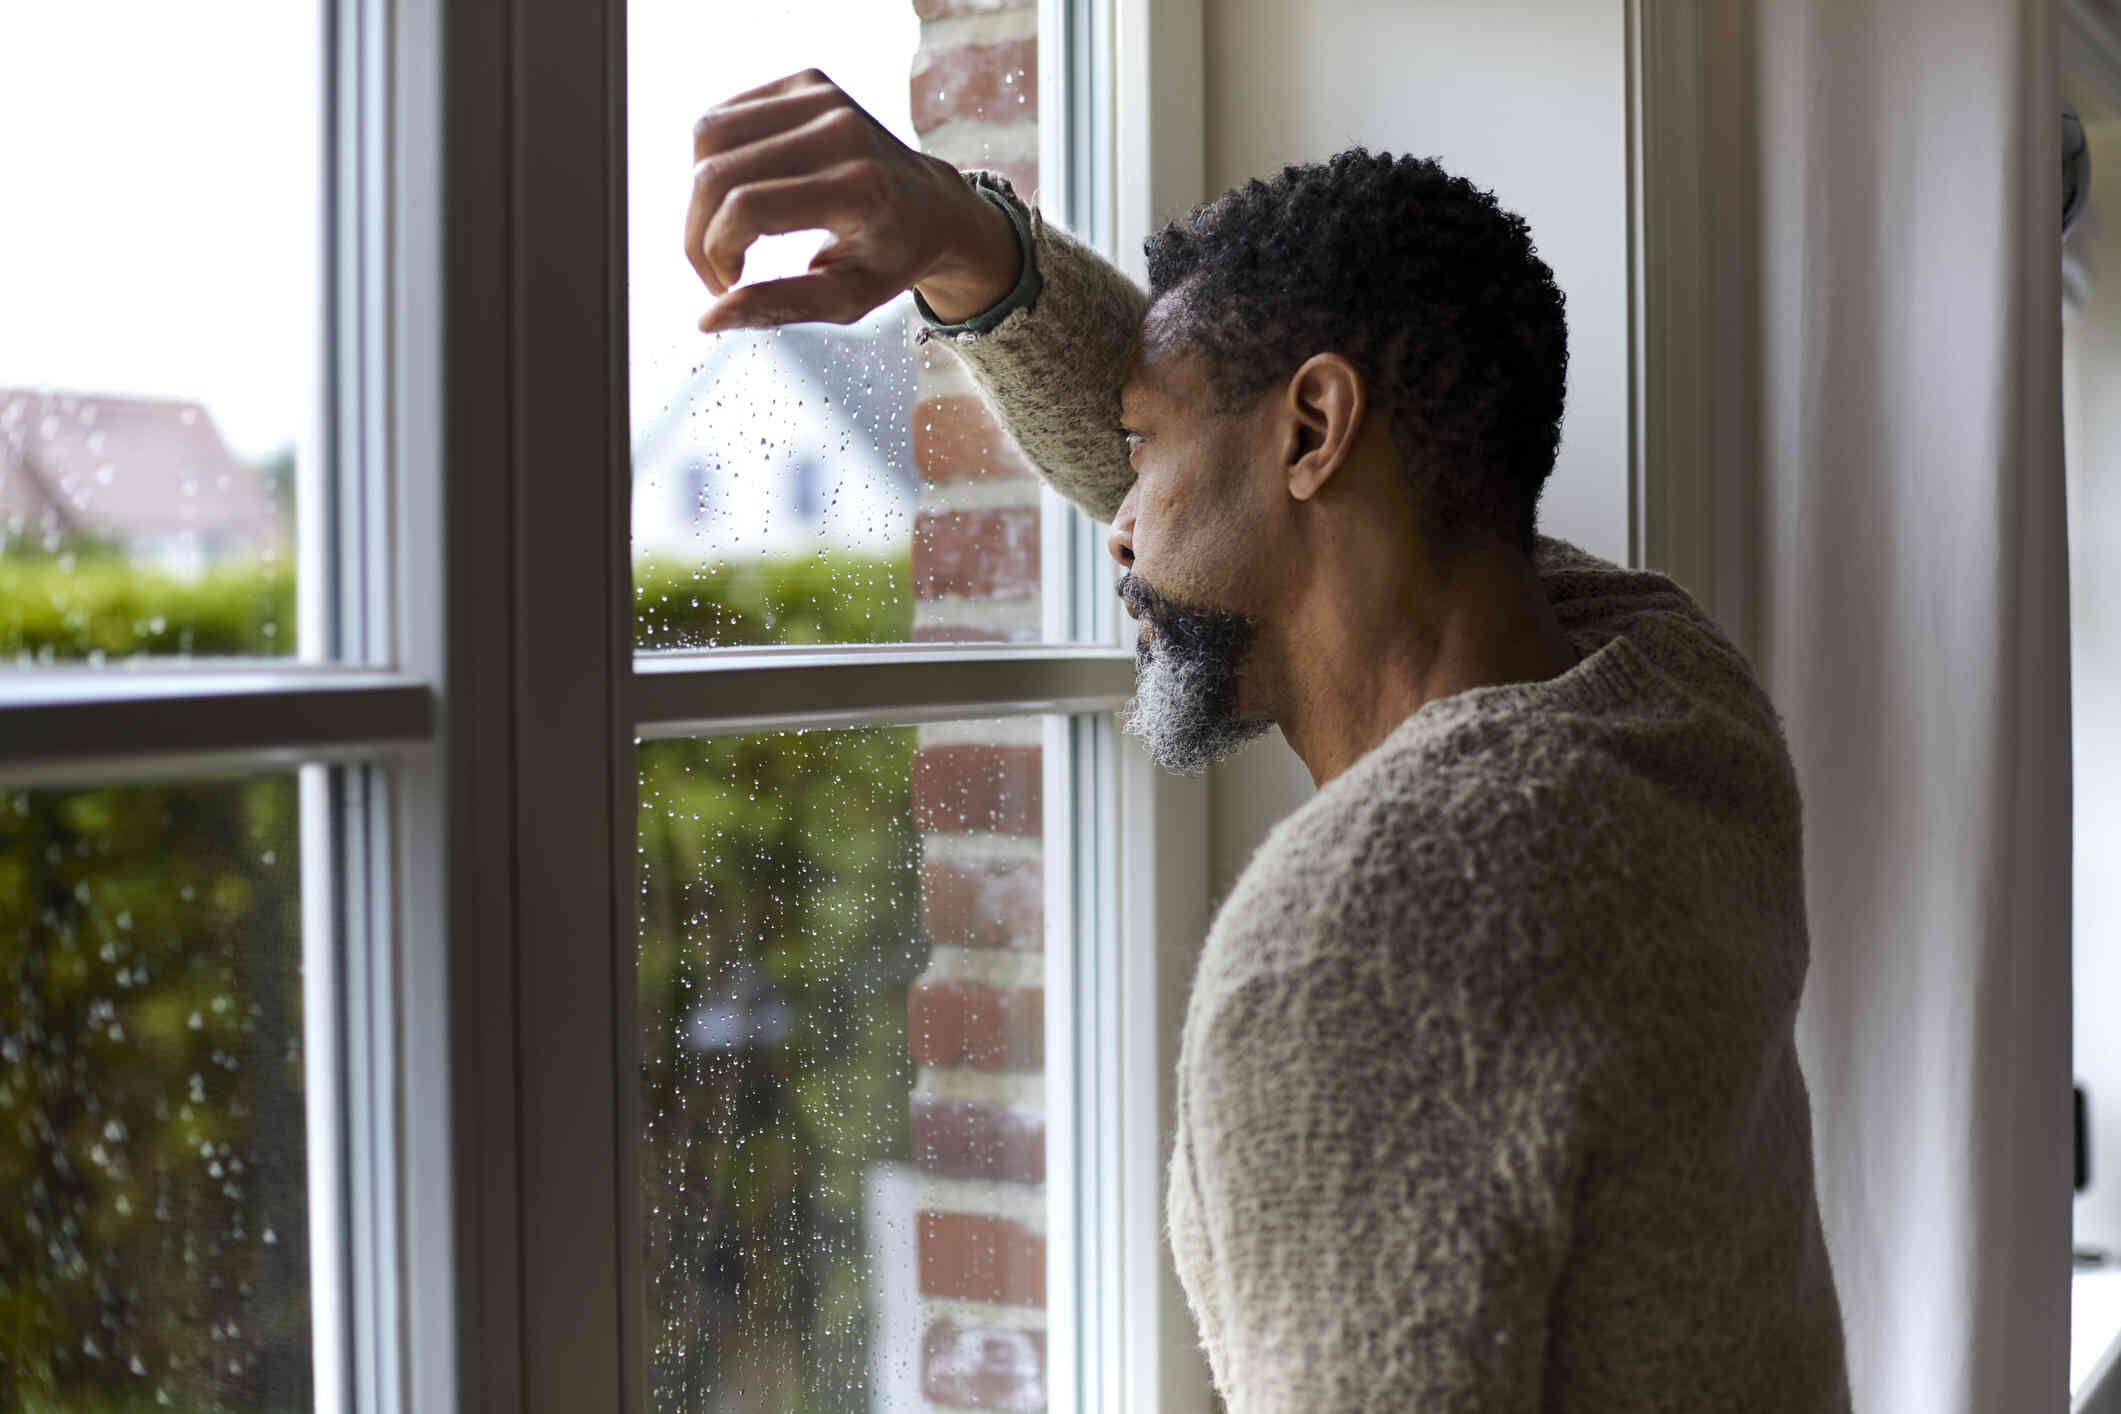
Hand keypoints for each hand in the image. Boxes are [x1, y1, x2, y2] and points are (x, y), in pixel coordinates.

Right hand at [685, 68, 1022, 332]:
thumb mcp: (846, 299)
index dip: (716, 252)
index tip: (727, 285)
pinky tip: (740, 192)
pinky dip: (714, 161)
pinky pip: (725, 116)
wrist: (934, 205)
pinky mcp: (807, 82)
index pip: (747, 208)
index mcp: (859, 188)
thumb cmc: (890, 259)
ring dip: (699, 195)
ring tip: (726, 231)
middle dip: (698, 231)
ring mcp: (823, 97)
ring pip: (709, 137)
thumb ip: (778, 307)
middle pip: (718, 173)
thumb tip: (707, 318)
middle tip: (717, 269)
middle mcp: (841, 131)